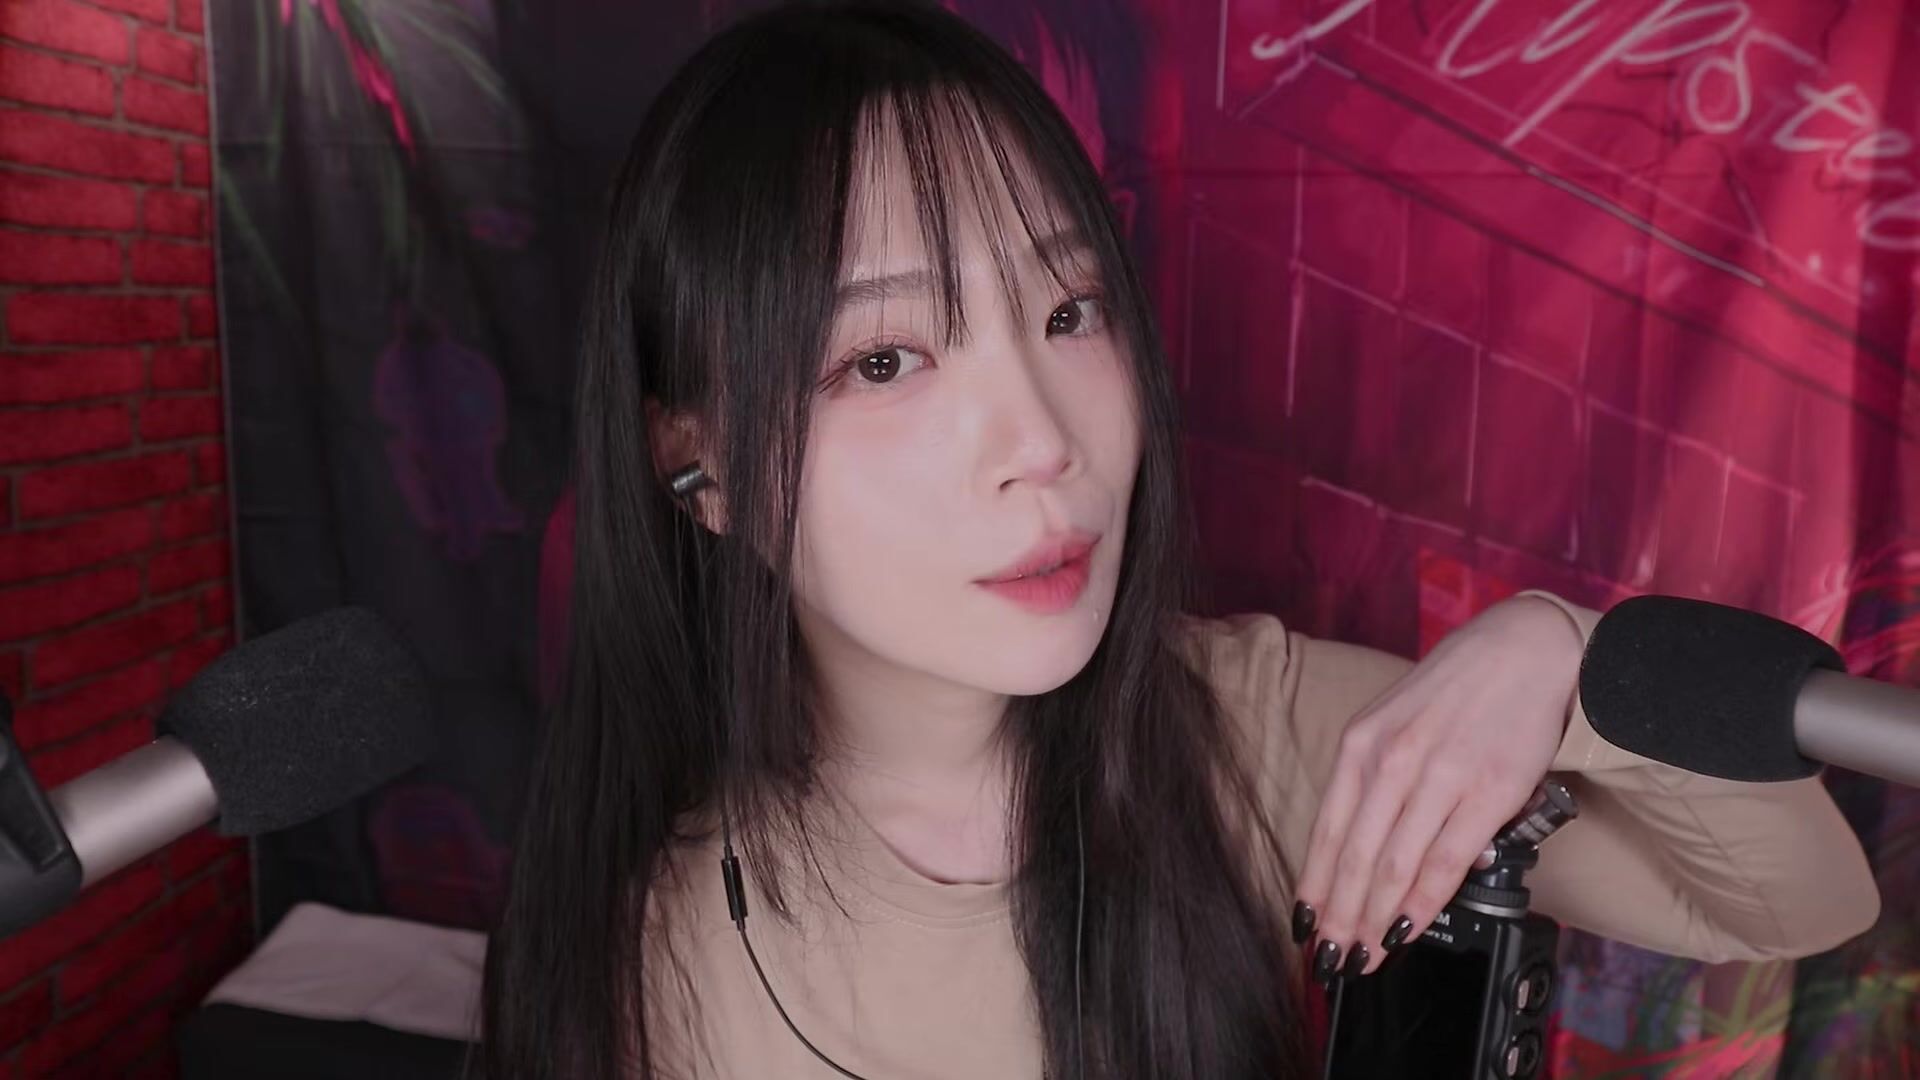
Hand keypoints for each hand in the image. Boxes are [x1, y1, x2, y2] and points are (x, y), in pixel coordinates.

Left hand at [1289, 595, 1582, 981]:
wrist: (1522, 649)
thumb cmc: (1454, 689)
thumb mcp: (1392, 722)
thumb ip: (1374, 780)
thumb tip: (1363, 851)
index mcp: (1360, 744)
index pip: (1327, 832)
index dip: (1314, 888)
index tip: (1304, 927)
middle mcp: (1392, 761)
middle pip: (1355, 858)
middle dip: (1339, 918)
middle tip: (1332, 960)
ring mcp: (1440, 777)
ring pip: (1395, 867)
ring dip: (1375, 920)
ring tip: (1364, 957)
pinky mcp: (1488, 793)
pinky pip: (1446, 861)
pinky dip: (1423, 903)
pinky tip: (1407, 929)